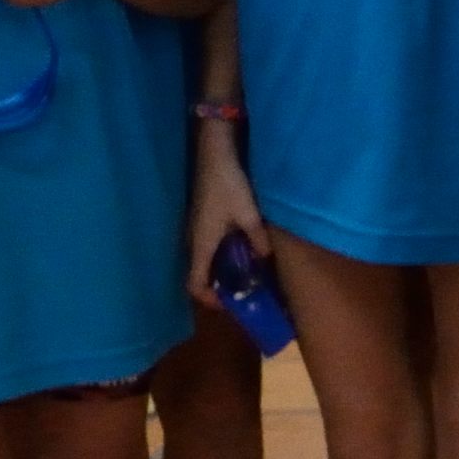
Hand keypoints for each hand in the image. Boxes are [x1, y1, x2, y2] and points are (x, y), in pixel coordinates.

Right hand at [185, 136, 261, 293]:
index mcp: (201, 244)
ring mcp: (195, 229)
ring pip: (203, 260)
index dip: (209, 299)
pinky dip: (220, 255)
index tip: (229, 304)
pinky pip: (207, 247)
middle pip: (198, 274)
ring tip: (245, 272)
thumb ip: (258, 239)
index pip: (194, 283)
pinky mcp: (200, 219)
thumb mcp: (249, 214)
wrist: (213, 155)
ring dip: (220, 270)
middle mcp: (193, 240)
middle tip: (243, 290)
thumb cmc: (228, 185)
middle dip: (218, 287)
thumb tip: (265, 259)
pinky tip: (240, 248)